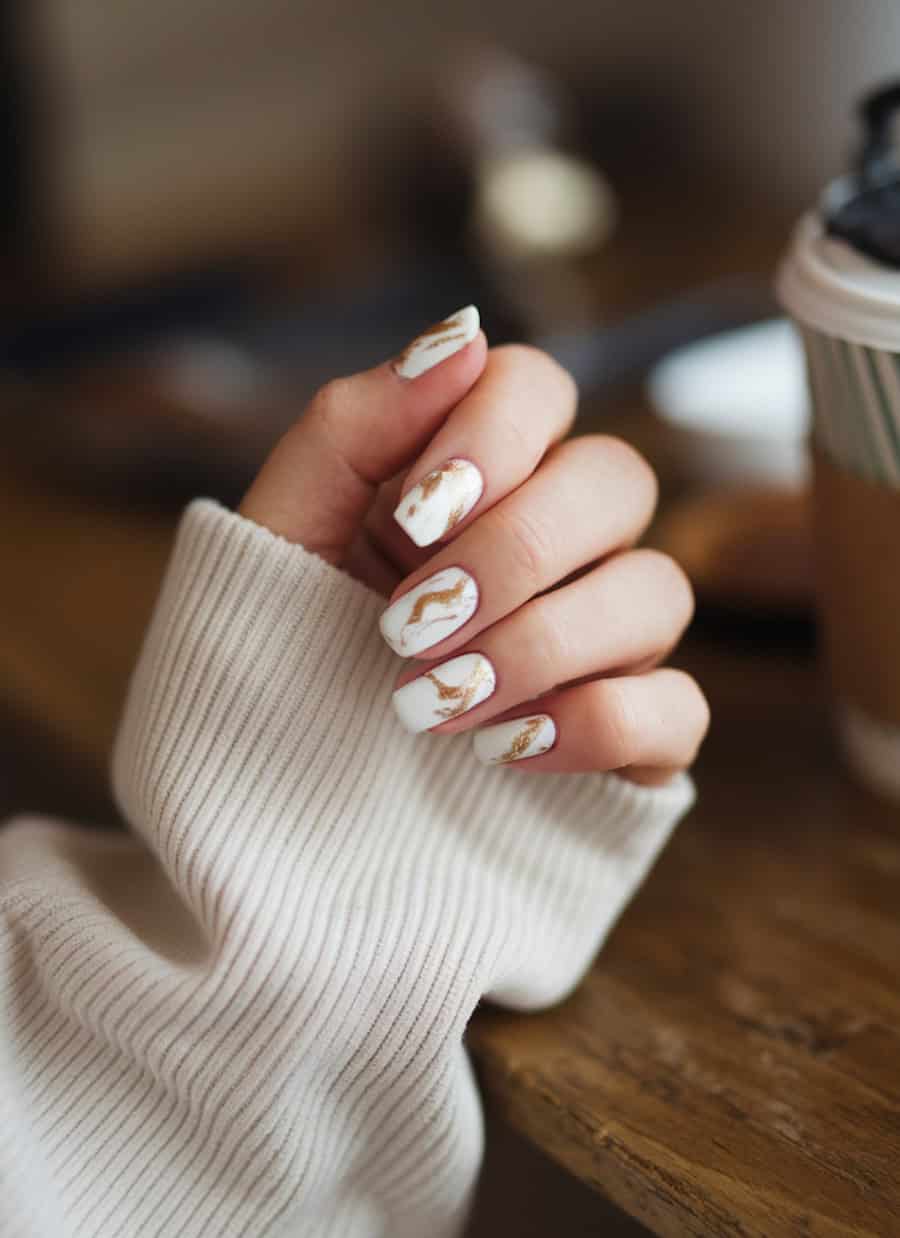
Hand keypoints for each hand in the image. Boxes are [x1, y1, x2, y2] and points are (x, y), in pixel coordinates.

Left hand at [240, 306, 707, 784]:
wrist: (273, 800)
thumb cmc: (278, 652)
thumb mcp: (283, 535)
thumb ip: (354, 425)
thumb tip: (461, 334)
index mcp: (474, 476)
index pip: (539, 389)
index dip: (491, 438)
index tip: (412, 519)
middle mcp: (557, 543)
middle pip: (616, 480)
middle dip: (514, 550)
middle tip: (409, 625)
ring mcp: (603, 639)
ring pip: (658, 591)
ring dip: (540, 643)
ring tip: (429, 703)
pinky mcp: (629, 737)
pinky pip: (677, 709)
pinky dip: (595, 724)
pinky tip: (500, 750)